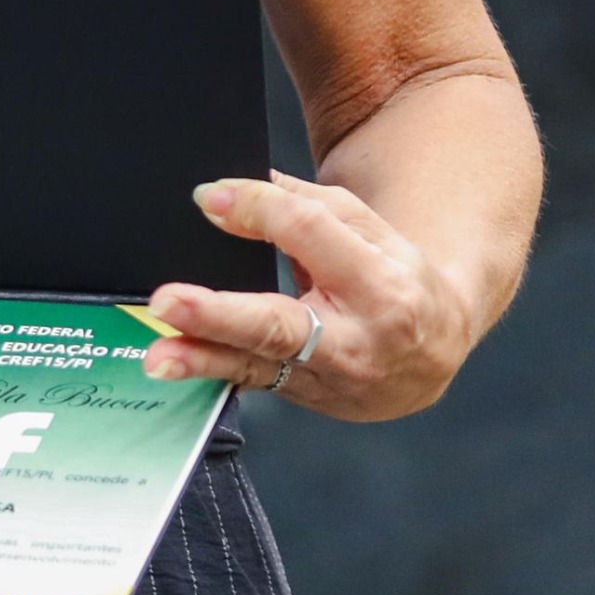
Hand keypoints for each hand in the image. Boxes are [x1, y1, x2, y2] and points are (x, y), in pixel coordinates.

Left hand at [142, 172, 478, 422]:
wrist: (434, 350)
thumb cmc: (395, 278)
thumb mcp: (364, 228)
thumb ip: (298, 206)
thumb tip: (226, 196)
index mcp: (380, 285)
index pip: (308, 234)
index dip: (255, 208)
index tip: (208, 197)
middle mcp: (355, 343)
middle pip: (280, 325)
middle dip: (219, 315)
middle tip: (167, 301)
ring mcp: (328, 381)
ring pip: (257, 367)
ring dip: (203, 360)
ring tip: (159, 356)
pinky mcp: (305, 398)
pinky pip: (253, 383)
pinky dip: (213, 374)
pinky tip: (178, 370)